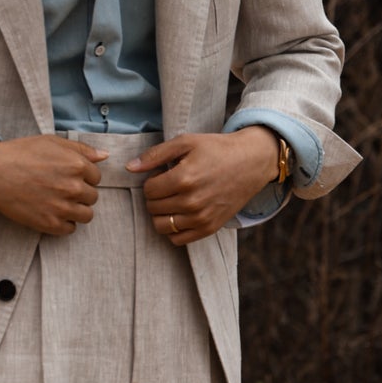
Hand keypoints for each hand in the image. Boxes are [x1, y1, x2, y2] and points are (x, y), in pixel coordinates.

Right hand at [0, 135, 107, 235]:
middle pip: (93, 197)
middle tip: (62, 189)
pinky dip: (64, 223)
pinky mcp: (50, 224)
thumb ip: (81, 149)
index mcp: (77, 165)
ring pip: (86, 215)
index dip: (84, 177)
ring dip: (76, 210)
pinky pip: (70, 229)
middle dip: (81, 193)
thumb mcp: (52, 142)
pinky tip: (52, 213)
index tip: (69, 177)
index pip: (96, 178)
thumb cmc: (20, 153)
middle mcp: (73, 187)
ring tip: (60, 203)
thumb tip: (104, 156)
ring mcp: (62, 207)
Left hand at [127, 128, 279, 244]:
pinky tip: (180, 213)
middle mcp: (192, 202)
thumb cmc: (217, 149)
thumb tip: (129, 168)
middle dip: (155, 196)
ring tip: (173, 199)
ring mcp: (201, 218)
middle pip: (153, 208)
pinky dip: (173, 229)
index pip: (149, 190)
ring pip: (161, 226)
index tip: (164, 174)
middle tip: (169, 185)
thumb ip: (155, 155)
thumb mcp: (186, 142)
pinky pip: (178, 240)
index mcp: (184, 179)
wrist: (251, 162)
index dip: (152, 180)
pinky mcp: (210, 228)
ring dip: (161, 213)